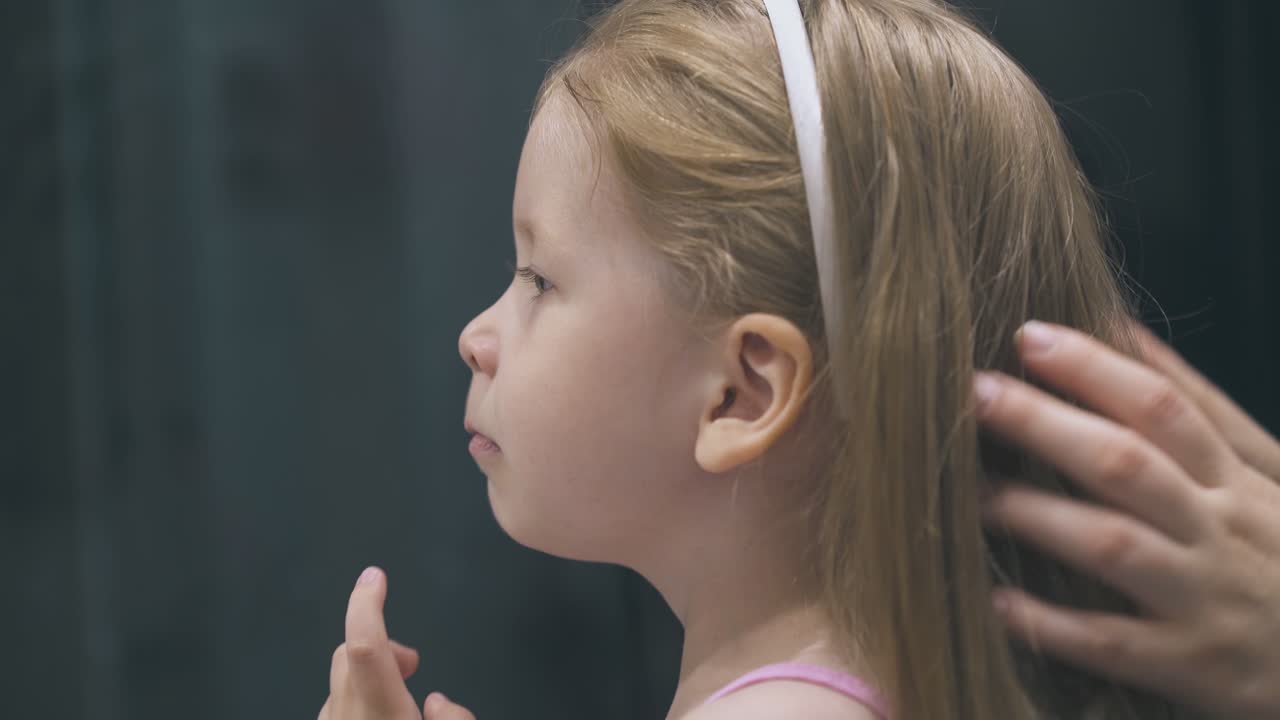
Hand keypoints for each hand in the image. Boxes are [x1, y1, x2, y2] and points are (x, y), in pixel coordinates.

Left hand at [318, 567, 476, 719]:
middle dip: (381, 646)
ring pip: (339, 678)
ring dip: (368, 673)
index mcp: (382, 713)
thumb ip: (455, 718)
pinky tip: (378, 716)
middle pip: (348, 653)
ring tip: (399, 697)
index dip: (367, 605)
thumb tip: (439, 702)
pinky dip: (356, 695)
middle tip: (410, 666)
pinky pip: (336, 701)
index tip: (374, 577)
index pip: (366, 646)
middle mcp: (347, 716)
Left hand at [974, 320, 1279, 719]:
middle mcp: (1219, 529)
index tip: (1028, 336)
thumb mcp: (1267, 473)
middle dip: (1046, 424)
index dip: (1095, 368)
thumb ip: (1200, 406)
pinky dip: (1052, 624)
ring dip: (1036, 515)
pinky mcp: (1192, 666)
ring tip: (971, 494)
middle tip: (974, 393)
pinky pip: (1113, 644)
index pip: (1163, 407)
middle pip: (1127, 464)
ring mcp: (1205, 598)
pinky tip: (996, 601)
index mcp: (1234, 479)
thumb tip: (1121, 328)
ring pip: (1114, 545)